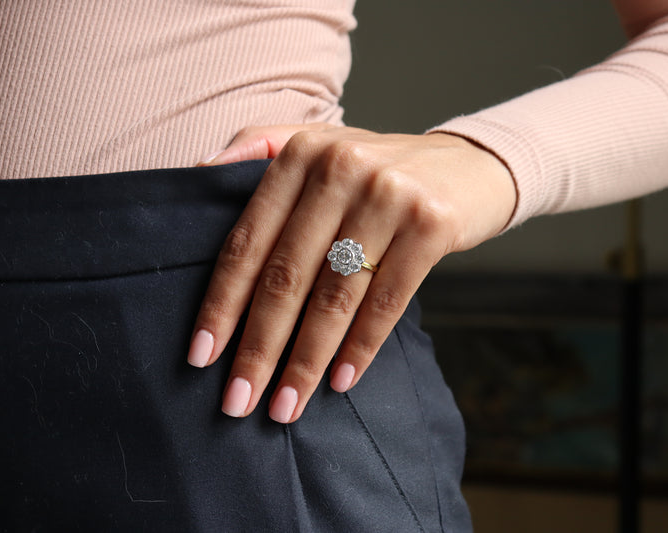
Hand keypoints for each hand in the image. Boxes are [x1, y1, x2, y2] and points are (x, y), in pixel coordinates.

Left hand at [188, 123, 515, 422]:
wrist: (470, 166)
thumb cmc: (379, 170)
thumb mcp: (321, 144)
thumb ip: (260, 148)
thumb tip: (198, 170)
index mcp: (302, 153)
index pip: (248, 240)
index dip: (222, 304)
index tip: (201, 356)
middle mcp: (341, 168)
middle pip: (287, 276)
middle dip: (258, 347)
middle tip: (237, 400)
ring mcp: (389, 196)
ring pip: (335, 296)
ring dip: (306, 361)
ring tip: (284, 407)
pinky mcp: (431, 224)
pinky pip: (386, 301)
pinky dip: (361, 347)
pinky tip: (339, 382)